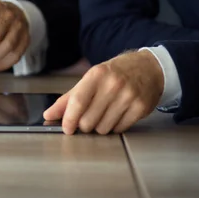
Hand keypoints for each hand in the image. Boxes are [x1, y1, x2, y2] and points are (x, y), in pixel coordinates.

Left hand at [44, 51, 163, 134]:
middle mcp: (113, 85)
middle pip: (88, 120)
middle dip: (84, 125)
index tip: (66, 128)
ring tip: (103, 114)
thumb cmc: (116, 73)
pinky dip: (114, 127)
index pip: (77, 102)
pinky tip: (116, 115)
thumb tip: (49, 114)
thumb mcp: (91, 79)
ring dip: (99, 127)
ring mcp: (128, 97)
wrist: (149, 68)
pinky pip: (119, 129)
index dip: (69, 119)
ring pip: (103, 128)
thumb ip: (68, 98)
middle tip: (87, 119)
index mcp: (96, 75)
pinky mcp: (140, 108)